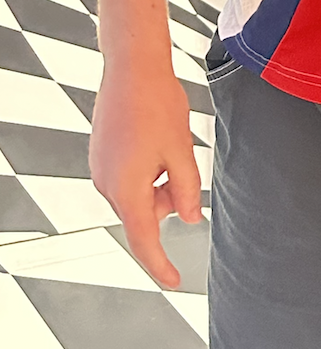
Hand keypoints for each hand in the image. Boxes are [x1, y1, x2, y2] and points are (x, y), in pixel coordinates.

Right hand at [89, 61, 203, 286]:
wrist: (132, 67)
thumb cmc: (157, 104)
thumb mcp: (182, 150)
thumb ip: (188, 189)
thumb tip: (191, 219)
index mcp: (127, 189)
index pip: (144, 240)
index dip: (160, 264)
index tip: (175, 281)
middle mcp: (107, 185)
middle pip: (144, 213)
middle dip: (167, 200)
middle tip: (182, 164)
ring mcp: (100, 169)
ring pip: (137, 193)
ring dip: (158, 181)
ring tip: (168, 141)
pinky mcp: (100, 154)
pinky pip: (126, 176)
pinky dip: (146, 168)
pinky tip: (154, 136)